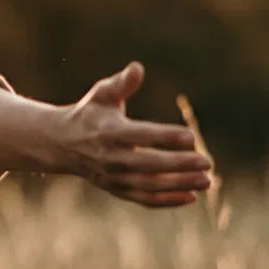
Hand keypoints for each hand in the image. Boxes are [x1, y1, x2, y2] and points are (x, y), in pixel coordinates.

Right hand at [59, 63, 211, 208]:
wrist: (62, 144)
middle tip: (207, 161)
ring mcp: (112, 177)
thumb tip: (137, 68)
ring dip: (179, 184)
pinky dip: (167, 200)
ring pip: (149, 185)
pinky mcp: (116, 190)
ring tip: (207, 181)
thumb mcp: (101, 94)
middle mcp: (109, 157)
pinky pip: (143, 198)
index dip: (165, 136)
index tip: (191, 137)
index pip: (140, 135)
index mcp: (107, 132)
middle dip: (178, 164)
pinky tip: (191, 196)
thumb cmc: (90, 113)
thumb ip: (121, 83)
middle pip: (148, 164)